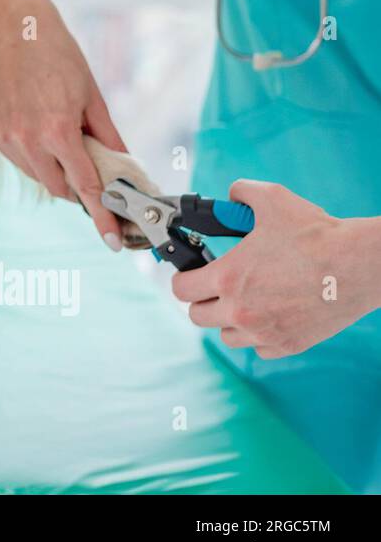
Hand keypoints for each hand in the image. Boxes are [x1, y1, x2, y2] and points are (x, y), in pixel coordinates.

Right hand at [0, 0, 128, 247]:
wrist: (19, 34)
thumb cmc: (62, 60)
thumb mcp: (94, 98)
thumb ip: (108, 138)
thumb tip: (123, 167)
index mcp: (59, 132)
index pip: (85, 186)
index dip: (101, 215)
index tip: (111, 239)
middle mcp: (28, 139)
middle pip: (58, 187)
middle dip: (75, 186)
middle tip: (85, 170)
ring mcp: (4, 136)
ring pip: (35, 175)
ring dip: (51, 170)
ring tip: (55, 138)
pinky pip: (16, 158)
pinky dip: (29, 154)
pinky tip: (32, 127)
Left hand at [173, 180, 380, 358]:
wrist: (360, 265)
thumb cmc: (316, 234)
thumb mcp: (271, 199)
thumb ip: (240, 192)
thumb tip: (230, 195)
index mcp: (228, 277)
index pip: (181, 289)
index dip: (183, 278)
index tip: (193, 273)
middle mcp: (240, 310)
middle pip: (197, 316)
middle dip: (202, 299)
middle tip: (217, 286)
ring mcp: (263, 331)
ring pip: (225, 336)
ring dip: (228, 320)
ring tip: (243, 300)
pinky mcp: (288, 345)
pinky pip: (257, 348)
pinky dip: (258, 335)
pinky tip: (268, 315)